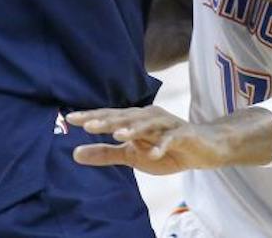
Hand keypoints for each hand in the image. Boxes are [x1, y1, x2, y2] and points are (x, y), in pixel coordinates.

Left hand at [66, 106, 223, 174]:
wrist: (201, 149)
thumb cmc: (163, 150)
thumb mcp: (131, 155)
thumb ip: (105, 153)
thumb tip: (74, 153)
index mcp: (134, 120)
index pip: (109, 117)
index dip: (91, 117)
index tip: (70, 119)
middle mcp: (148, 117)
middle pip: (125, 117)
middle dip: (106, 121)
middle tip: (86, 125)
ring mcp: (166, 124)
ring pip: (147, 125)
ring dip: (133, 129)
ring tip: (117, 135)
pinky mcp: (183, 134)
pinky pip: (171, 139)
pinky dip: (162, 145)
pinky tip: (153, 154)